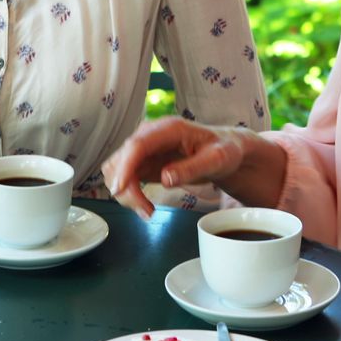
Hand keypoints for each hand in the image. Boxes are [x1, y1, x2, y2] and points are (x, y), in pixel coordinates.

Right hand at [102, 118, 286, 218]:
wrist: (224, 151)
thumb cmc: (224, 150)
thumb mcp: (217, 160)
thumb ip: (193, 168)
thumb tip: (166, 178)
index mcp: (168, 129)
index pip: (137, 145)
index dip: (125, 167)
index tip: (120, 190)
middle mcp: (150, 135)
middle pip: (121, 159)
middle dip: (127, 188)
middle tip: (147, 212)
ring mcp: (143, 148)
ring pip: (116, 170)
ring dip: (126, 194)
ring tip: (148, 211)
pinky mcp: (142, 162)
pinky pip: (123, 178)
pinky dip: (128, 194)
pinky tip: (145, 206)